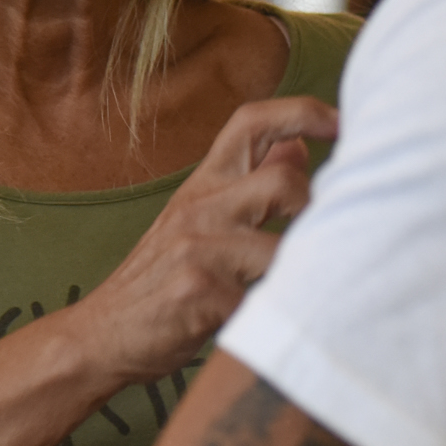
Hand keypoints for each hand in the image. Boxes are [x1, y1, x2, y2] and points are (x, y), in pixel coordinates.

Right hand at [76, 97, 339, 388]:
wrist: (102, 333)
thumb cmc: (160, 278)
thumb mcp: (198, 218)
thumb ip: (249, 181)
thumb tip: (298, 147)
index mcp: (203, 184)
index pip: (252, 122)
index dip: (303, 112)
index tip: (342, 123)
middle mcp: (200, 207)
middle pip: (283, 184)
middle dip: (316, 213)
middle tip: (322, 240)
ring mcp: (198, 249)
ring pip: (282, 251)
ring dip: (298, 277)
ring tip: (295, 294)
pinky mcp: (199, 293)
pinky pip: (263, 304)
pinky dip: (272, 319)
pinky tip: (264, 326)